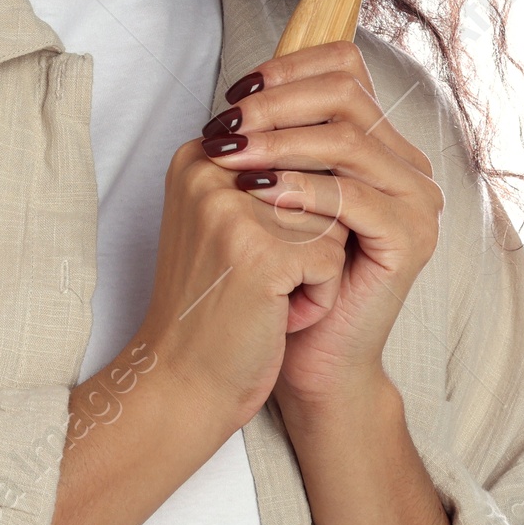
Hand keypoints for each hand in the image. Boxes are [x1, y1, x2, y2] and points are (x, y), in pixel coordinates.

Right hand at [131, 135, 350, 437]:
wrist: (184, 381)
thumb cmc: (214, 304)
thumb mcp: (225, 222)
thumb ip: (266, 176)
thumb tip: (339, 143)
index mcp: (197, 156)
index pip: (293, 154)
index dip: (291, 215)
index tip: (243, 253)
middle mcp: (209, 172)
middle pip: (316, 185)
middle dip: (307, 241)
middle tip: (256, 280)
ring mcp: (233, 210)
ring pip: (331, 220)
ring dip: (316, 268)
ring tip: (266, 296)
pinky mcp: (262, 253)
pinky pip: (332, 260)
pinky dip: (318, 298)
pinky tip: (274, 316)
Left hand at [199, 42, 442, 409]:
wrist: (309, 356)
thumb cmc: (286, 271)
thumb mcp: (278, 190)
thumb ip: (276, 137)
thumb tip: (240, 88)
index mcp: (382, 142)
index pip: (345, 68)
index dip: (288, 69)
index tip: (234, 92)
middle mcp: (409, 165)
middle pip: (345, 96)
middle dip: (276, 104)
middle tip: (225, 124)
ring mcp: (418, 201)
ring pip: (347, 140)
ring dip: (279, 141)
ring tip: (230, 155)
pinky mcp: (411, 239)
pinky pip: (353, 197)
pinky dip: (302, 188)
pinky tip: (260, 191)